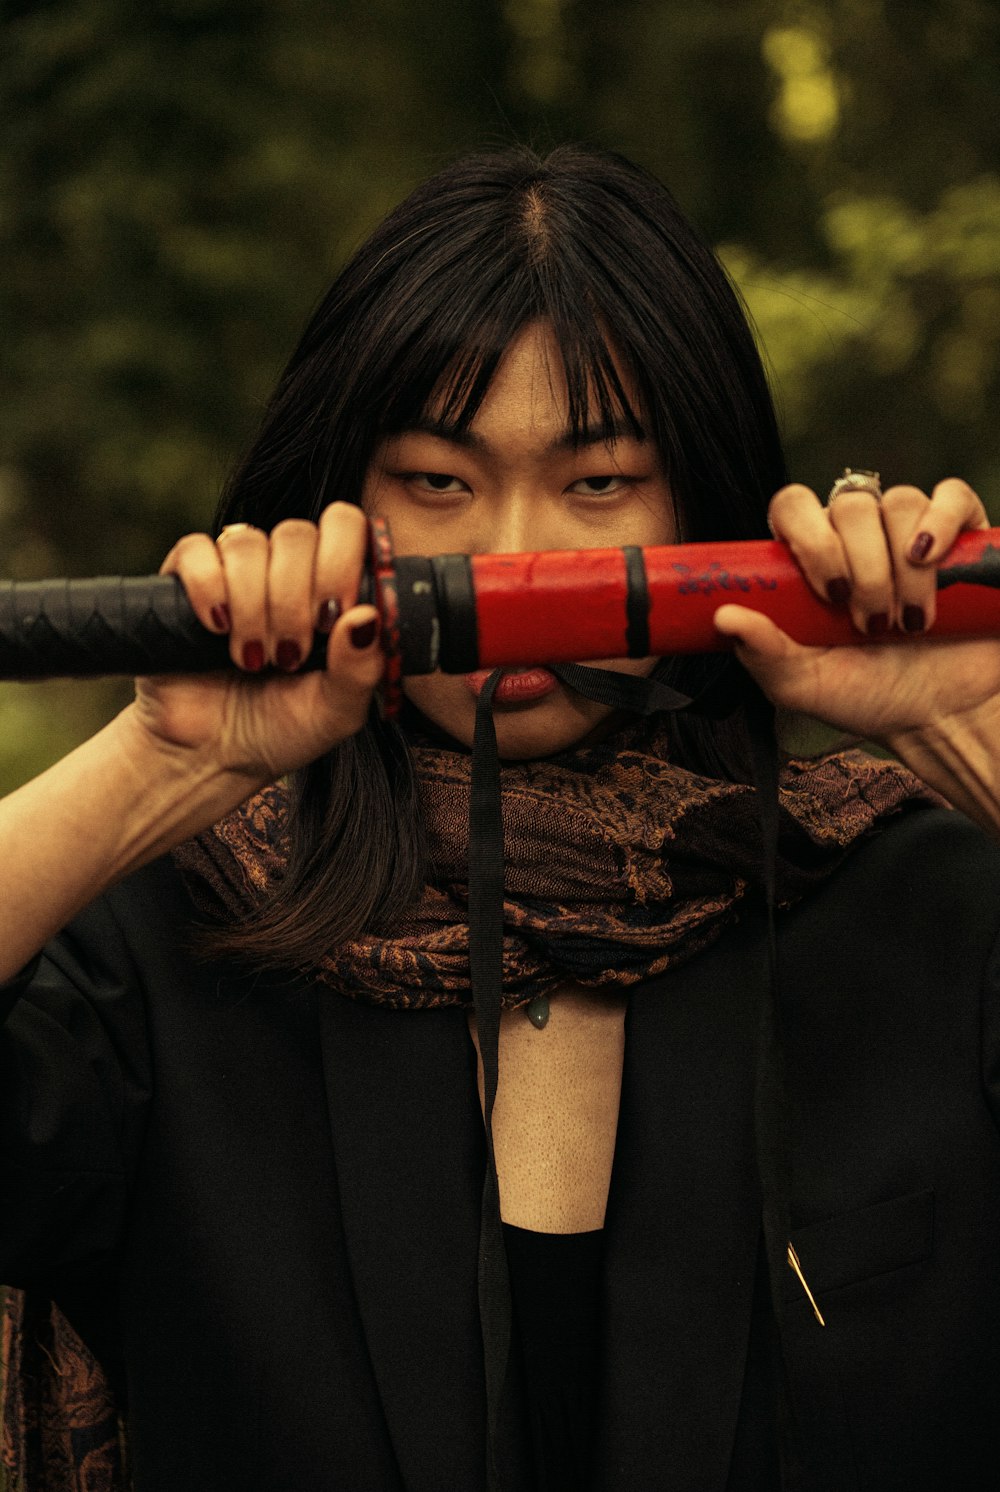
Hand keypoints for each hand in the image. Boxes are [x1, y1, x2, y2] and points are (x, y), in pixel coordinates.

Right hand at [130, 502, 384, 783]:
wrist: (212, 756)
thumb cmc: (281, 729)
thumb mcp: (337, 712)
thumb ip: (361, 669)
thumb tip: (368, 616)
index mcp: (330, 588)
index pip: (345, 526)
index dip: (342, 560)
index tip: (334, 616)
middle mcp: (285, 571)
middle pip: (297, 535)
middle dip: (296, 600)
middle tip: (291, 655)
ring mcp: (235, 573)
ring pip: (248, 545)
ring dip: (254, 607)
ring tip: (253, 660)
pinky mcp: (184, 582)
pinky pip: (196, 551)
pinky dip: (209, 588)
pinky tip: (217, 628)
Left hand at [713, 477, 999, 746]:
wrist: (942, 715)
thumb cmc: (868, 695)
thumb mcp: (804, 685)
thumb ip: (763, 652)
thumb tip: (725, 616)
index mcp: (811, 559)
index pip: (793, 507)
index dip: (809, 538)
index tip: (829, 594)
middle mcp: (857, 536)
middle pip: (850, 505)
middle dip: (864, 568)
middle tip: (871, 623)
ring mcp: (909, 531)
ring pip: (898, 504)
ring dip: (903, 568)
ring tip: (910, 622)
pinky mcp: (961, 535)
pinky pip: (950, 496)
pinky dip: (941, 524)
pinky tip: (934, 562)